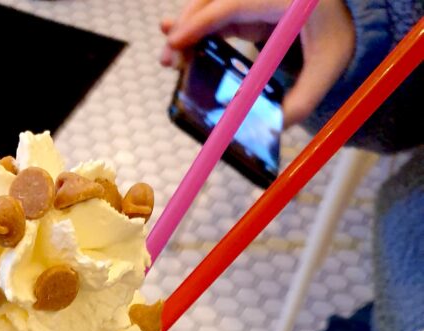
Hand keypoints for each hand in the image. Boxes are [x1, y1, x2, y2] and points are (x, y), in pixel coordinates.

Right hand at [160, 0, 355, 126]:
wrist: (349, 15)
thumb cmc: (338, 39)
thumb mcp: (326, 71)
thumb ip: (301, 101)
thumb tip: (268, 130)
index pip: (234, 4)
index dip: (202, 23)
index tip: (176, 42)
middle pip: (215, 0)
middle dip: (186, 27)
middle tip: (169, 59)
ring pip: (211, 4)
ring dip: (187, 29)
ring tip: (170, 58)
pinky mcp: (250, 5)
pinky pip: (218, 13)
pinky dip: (198, 29)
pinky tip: (180, 43)